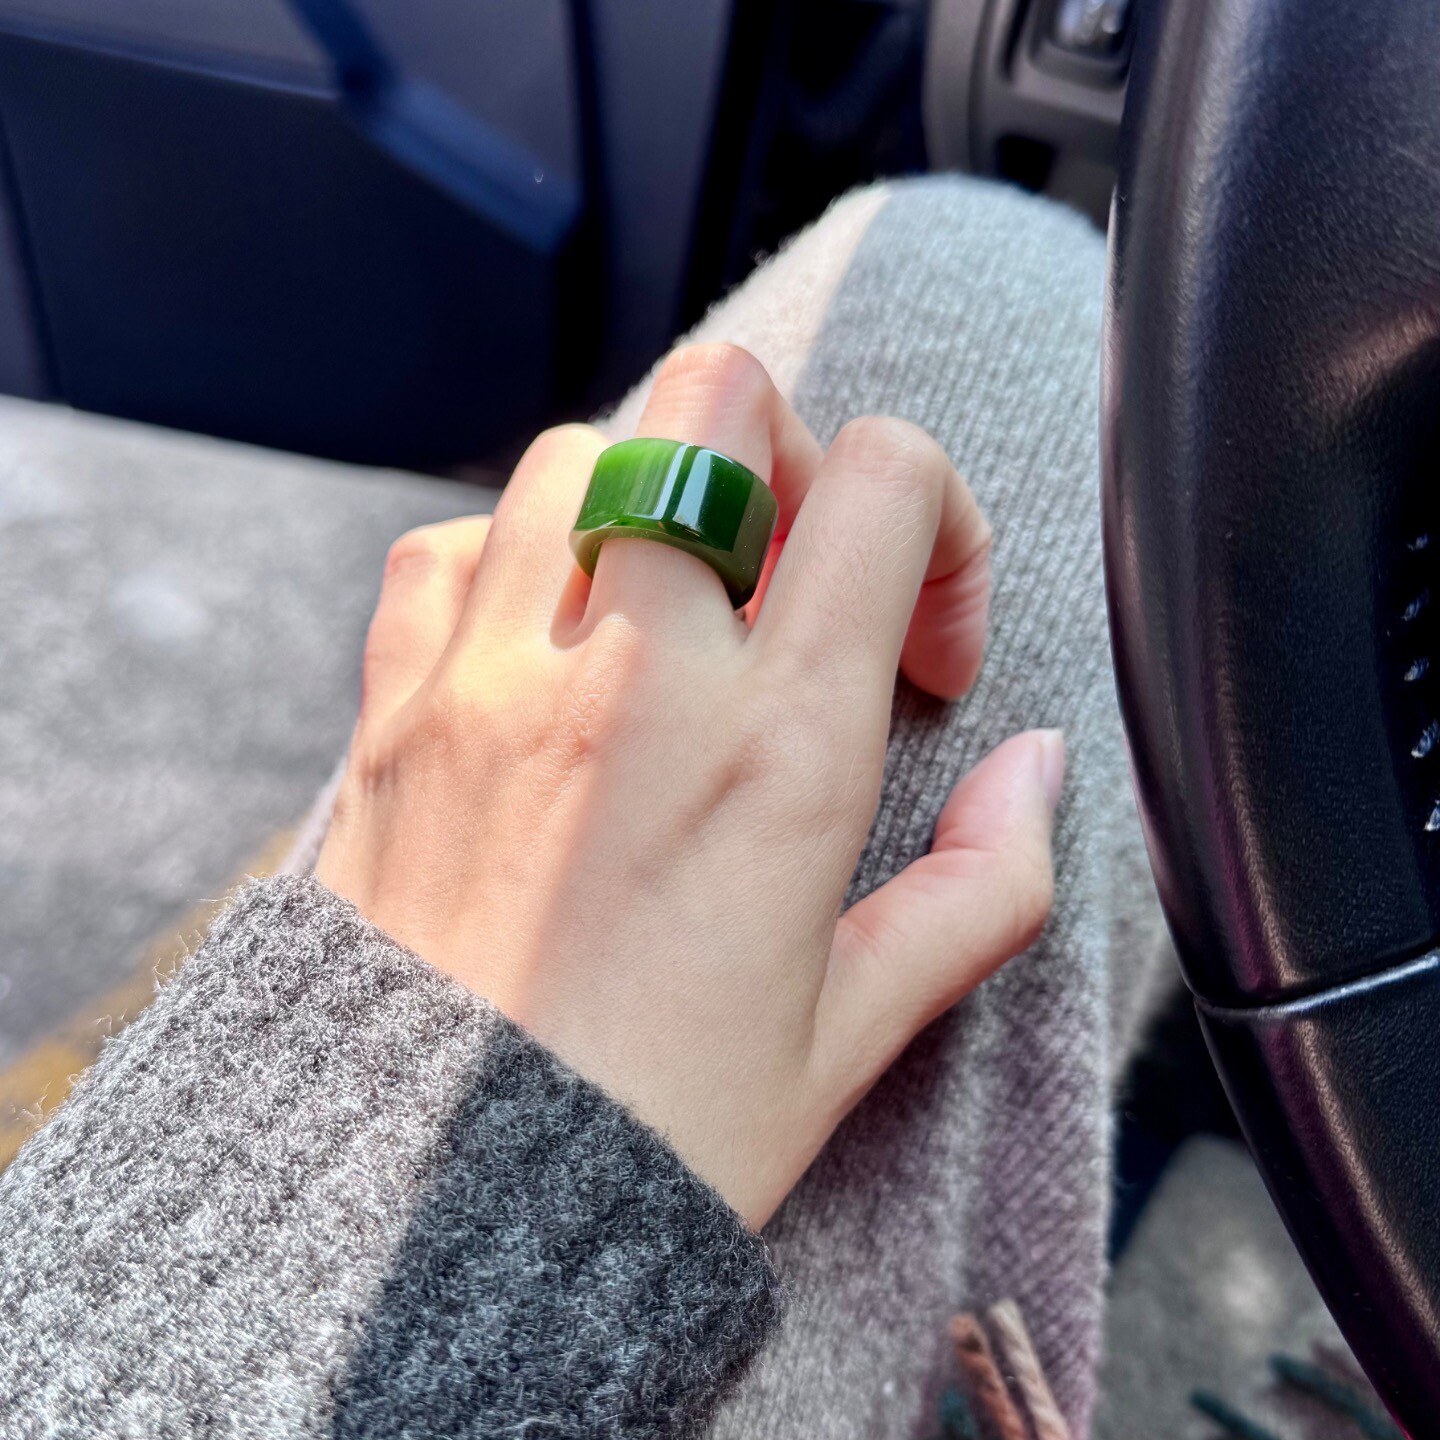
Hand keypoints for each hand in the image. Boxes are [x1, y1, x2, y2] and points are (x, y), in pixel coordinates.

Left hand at [316, 343, 1060, 1228]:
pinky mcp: (396, 711)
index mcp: (780, 750)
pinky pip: (445, 546)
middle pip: (720, 401)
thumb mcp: (859, 1027)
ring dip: (650, 496)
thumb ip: (984, 885)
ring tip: (675, 607)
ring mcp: (497, 679)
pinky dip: (511, 558)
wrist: (436, 1209)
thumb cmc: (658, 1125)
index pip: (886, 486)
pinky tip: (546, 641)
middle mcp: (637, 679)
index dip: (936, 523)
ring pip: (581, 449)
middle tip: (795, 571)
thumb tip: (1033, 774)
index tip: (919, 639)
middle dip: (789, 453)